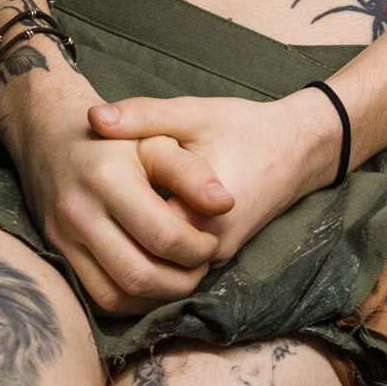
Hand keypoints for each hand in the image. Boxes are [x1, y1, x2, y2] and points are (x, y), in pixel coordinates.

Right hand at [0, 63, 234, 313]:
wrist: (52, 134)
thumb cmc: (116, 138)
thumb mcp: (156, 139)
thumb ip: (191, 172)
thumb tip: (226, 204)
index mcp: (108, 178)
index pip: (163, 236)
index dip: (197, 250)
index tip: (211, 243)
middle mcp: (80, 212)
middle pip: (139, 275)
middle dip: (181, 282)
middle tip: (200, 267)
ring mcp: (63, 237)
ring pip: (116, 296)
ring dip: (156, 299)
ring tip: (179, 277)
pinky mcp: (56, 254)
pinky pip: (96, 298)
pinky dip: (129, 301)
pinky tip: (151, 284)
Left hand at [88, 88, 341, 264]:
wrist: (297, 147)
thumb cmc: (243, 126)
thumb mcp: (192, 113)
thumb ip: (144, 116)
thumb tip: (93, 119)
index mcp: (199, 214)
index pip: (137, 234)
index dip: (109, 215)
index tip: (89, 187)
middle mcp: (210, 248)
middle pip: (145, 262)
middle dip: (115, 239)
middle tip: (90, 210)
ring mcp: (217, 259)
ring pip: (161, 273)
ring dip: (133, 250)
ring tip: (107, 219)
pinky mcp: (221, 257)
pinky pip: (177, 269)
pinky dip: (153, 254)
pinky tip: (132, 226)